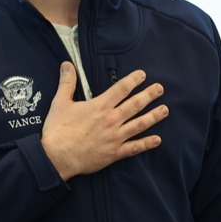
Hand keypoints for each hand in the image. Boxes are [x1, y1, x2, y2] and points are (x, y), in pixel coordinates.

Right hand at [41, 62, 168, 180]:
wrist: (55, 158)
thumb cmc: (58, 130)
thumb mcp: (60, 102)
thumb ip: (67, 82)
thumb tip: (67, 64)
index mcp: (100, 106)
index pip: (121, 89)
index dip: (134, 80)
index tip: (143, 75)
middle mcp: (111, 120)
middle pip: (135, 104)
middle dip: (149, 95)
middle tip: (160, 88)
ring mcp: (115, 137)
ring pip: (139, 124)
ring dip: (154, 116)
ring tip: (165, 110)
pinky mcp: (114, 153)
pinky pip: (134, 148)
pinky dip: (147, 143)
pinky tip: (158, 139)